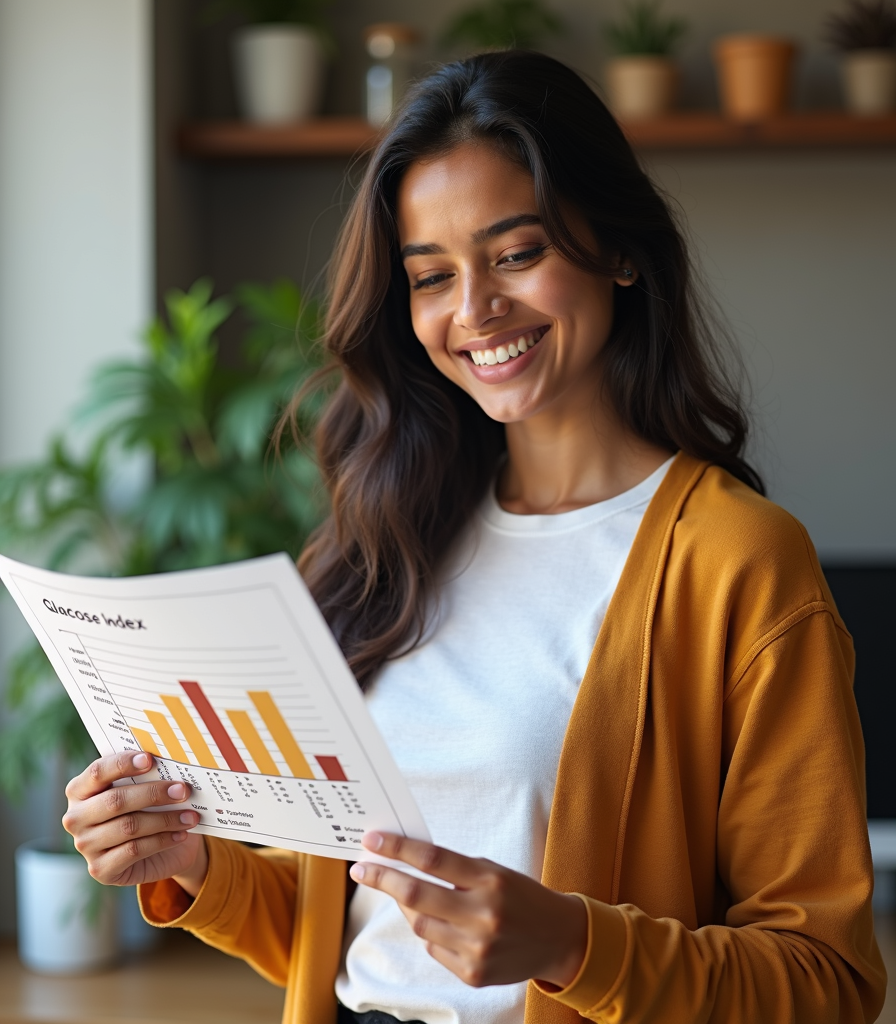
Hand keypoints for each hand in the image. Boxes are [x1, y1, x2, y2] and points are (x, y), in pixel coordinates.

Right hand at [63, 752, 207, 894]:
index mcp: (80, 790)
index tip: (150, 759)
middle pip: (115, 801)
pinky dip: (162, 840)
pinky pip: (134, 850)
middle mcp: (76, 818)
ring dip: (165, 820)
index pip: (97, 772)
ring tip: (190, 816)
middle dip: (152, 794)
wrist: (159, 851)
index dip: (122, 764)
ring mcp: (85, 846)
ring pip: (128, 826)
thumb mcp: (144, 788)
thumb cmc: (148, 808)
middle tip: (183, 790)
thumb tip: (169, 763)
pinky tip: (181, 834)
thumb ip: (146, 775)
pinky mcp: (100, 869)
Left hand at [349, 832, 586, 988]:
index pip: (433, 860)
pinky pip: (434, 948)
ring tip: (410, 896)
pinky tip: (446, 925)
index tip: (372, 841)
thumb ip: (454, 869)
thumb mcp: (493, 872)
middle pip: (416, 895)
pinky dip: (432, 933)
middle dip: (383, 879)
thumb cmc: (521, 896)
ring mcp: (476, 948)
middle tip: (362, 869)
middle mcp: (483, 914)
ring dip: (408, 908)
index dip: (398, 849)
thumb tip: (405, 863)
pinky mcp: (472, 974)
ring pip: (420, 925)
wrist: (559, 938)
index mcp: (489, 880)